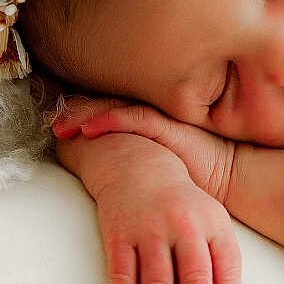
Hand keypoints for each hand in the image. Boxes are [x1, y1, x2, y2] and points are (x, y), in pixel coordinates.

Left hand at [52, 95, 235, 206]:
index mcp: (145, 125)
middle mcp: (149, 117)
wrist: (231, 176)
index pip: (107, 113)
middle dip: (75, 114)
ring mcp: (159, 119)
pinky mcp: (168, 126)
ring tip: (62, 127)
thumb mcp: (158, 169)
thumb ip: (135, 165)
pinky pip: (132, 118)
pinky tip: (89, 130)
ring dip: (84, 116)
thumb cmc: (198, 177)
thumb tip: (104, 174)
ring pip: (113, 109)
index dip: (81, 116)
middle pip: (104, 107)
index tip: (58, 128)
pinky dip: (108, 121)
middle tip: (52, 125)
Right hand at [53, 131, 240, 283]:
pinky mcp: (118, 235)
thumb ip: (220, 259)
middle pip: (193, 279)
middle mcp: (182, 224)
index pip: (226, 268)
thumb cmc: (181, 204)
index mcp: (212, 222)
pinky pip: (122, 275)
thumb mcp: (210, 219)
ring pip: (156, 283)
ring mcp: (148, 229)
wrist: (136, 163)